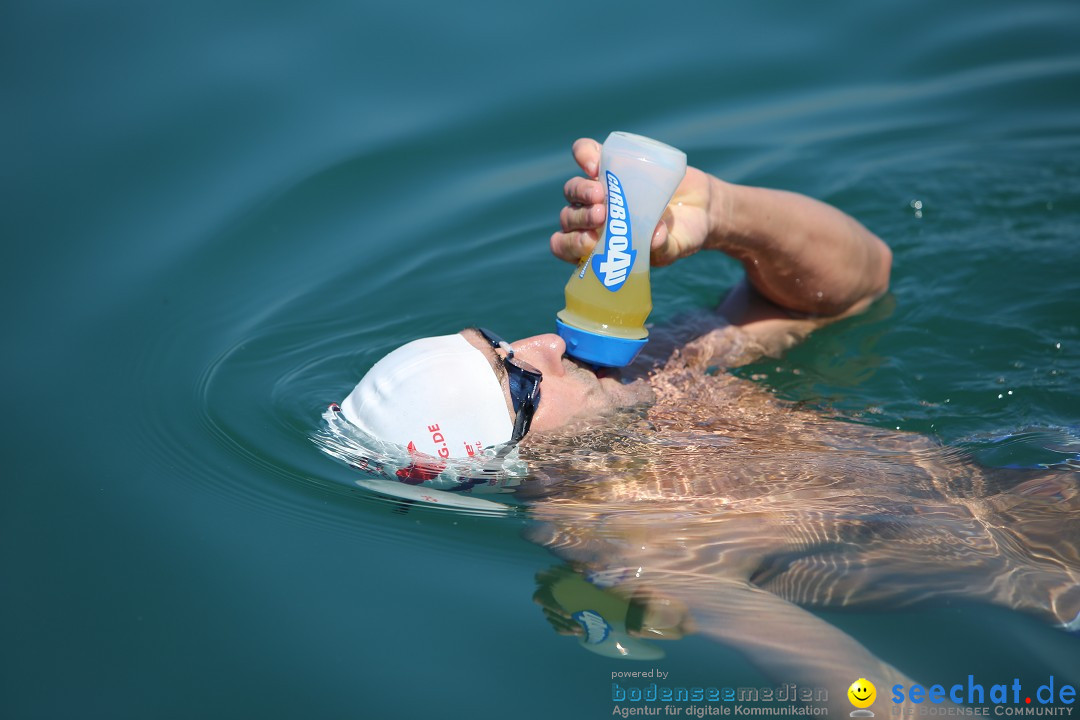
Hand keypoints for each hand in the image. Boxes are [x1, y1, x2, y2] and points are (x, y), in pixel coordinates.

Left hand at [550, 138, 715, 266]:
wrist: (700, 207)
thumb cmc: (680, 236)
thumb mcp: (674, 247)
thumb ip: (662, 248)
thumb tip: (655, 237)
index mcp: (598, 243)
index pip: (566, 246)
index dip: (569, 244)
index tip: (590, 242)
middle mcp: (592, 217)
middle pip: (569, 217)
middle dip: (579, 218)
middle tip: (601, 216)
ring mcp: (600, 188)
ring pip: (573, 189)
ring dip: (581, 191)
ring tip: (601, 193)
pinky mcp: (612, 161)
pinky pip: (586, 153)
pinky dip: (584, 154)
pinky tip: (594, 163)